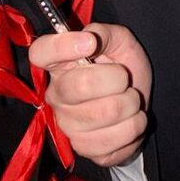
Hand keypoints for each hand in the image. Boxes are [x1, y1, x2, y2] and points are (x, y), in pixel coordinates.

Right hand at [30, 24, 152, 168]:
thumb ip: (104, 33)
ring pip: (103, 114)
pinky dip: (133, 127)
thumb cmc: (123, 68)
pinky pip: (112, 140)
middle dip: (117, 80)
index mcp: (60, 64)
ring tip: (131, 101)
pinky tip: (130, 121)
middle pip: (79, 86)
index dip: (62, 47)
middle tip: (125, 80)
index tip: (90, 44)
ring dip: (130, 105)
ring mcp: (67, 124)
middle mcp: (56, 95)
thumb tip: (89, 37)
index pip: (40, 52)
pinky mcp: (83, 147)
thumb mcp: (120, 42)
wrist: (139, 105)